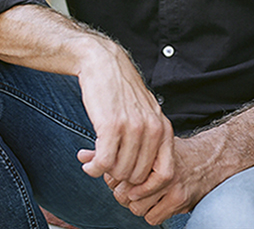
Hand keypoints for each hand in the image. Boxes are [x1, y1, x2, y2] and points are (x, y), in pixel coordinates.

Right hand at [70, 40, 171, 189]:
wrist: (102, 63)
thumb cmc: (120, 90)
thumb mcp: (145, 112)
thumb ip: (150, 138)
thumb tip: (143, 171)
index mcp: (164, 129)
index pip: (166, 174)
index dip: (149, 189)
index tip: (132, 190)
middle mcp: (152, 130)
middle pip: (139, 176)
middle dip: (120, 179)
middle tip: (106, 172)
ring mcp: (133, 128)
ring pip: (120, 171)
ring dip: (104, 173)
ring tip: (94, 164)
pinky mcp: (110, 126)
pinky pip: (104, 162)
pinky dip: (93, 168)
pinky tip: (87, 163)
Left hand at [106, 135, 225, 224]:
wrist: (207, 160)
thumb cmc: (170, 153)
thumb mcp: (144, 145)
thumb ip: (113, 149)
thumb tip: (83, 156)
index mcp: (146, 151)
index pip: (115, 173)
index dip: (113, 178)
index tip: (119, 176)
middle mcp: (157, 167)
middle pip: (122, 194)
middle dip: (121, 193)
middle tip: (129, 188)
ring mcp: (170, 184)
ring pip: (135, 208)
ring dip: (136, 205)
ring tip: (142, 195)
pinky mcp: (180, 200)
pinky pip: (152, 218)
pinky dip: (150, 213)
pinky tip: (155, 202)